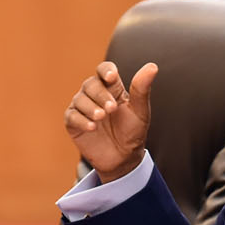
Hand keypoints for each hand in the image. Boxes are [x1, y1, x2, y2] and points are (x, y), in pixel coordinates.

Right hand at [64, 61, 157, 182]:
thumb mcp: (140, 111)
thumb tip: (152, 66)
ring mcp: (82, 108)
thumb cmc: (133, 131)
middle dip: (100, 95)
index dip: (106, 70)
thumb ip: (142, 89)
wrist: (124, 158)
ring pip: (79, 99)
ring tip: (101, 117)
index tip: (112, 77)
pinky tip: (92, 127)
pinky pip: (71, 116)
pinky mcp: (73, 123)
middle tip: (111, 108)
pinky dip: (81, 120)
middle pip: (90, 84)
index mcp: (111, 87)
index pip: (104, 69)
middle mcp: (94, 94)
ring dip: (90, 107)